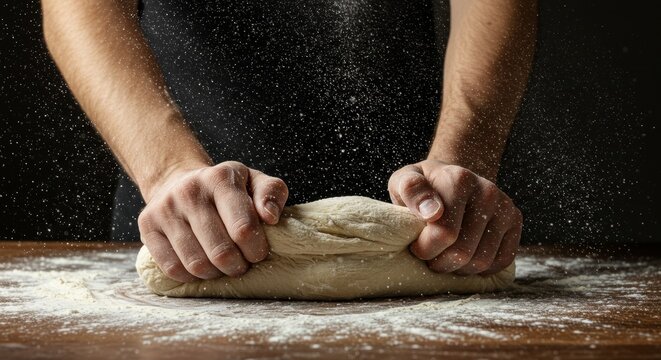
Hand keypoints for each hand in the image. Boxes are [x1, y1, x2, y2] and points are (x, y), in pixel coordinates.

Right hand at [138, 161, 288, 281]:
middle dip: (238, 266)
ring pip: (196, 264)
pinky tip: (202, 267)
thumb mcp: (254, 181)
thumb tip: (270, 217)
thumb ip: (272, 193)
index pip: (243, 228)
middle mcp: (189, 191)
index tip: (258, 253)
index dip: (256, 250)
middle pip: (220, 251)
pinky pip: (172, 268)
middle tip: (241, 265)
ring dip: (216, 274)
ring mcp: (164, 209)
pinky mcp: (147, 226)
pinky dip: (191, 276)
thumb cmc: (225, 188)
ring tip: (223, 266)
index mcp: (220, 179)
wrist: (178, 181)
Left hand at [388, 160, 521, 274]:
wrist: (454, 181)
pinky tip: (465, 259)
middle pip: (463, 252)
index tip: (416, 245)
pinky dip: (481, 269)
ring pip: (482, 261)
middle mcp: (487, 191)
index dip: (425, 249)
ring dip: (459, 269)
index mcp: (459, 180)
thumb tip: (432, 212)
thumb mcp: (404, 181)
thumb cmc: (423, 187)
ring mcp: (504, 207)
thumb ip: (410, 190)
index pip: (445, 234)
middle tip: (430, 256)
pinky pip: (501, 261)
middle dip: (440, 263)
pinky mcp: (515, 221)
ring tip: (445, 257)